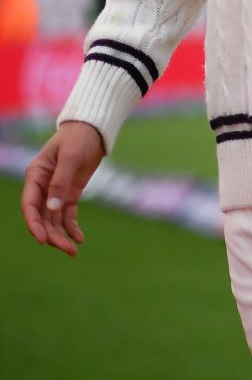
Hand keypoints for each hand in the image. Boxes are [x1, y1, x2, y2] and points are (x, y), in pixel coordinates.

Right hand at [20, 122, 106, 256]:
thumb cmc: (77, 138)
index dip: (34, 224)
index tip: (42, 240)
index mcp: (35, 176)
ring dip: (61, 235)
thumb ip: (60, 182)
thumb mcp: (70, 157)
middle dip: (51, 235)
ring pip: (53, 219)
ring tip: (73, 250)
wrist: (93, 129)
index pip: (30, 205)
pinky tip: (79, 239)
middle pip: (42, 217)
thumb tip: (52, 208)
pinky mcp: (70, 194)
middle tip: (67, 249)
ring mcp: (55, 192)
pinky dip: (71, 227)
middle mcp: (42, 187)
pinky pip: (67, 215)